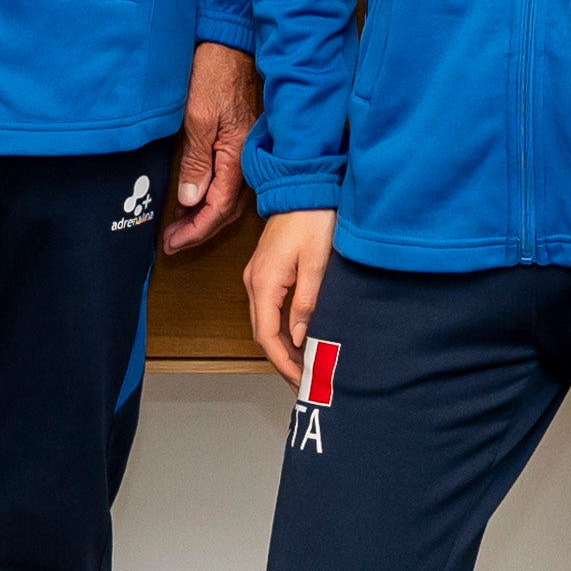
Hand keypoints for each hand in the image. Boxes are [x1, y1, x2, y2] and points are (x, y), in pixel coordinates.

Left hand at [165, 40, 257, 256]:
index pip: (219, 208)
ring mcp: (243, 150)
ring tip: (178, 226)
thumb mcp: (198, 117)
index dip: (196, 230)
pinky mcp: (238, 141)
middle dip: (199, 230)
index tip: (172, 243)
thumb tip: (191, 200)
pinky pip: (227, 181)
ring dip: (203, 215)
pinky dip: (210, 196)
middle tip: (171, 242)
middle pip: (226, 209)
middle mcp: (245, 158)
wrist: (229, 43)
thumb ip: (196, 161)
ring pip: (228, 197)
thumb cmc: (213, 74)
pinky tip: (193, 198)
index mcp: (237, 156)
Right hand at [242, 206, 332, 387]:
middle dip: (282, 361)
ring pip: (265, 323)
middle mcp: (254, 282)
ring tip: (304, 366)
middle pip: (262, 334)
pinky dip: (280, 330)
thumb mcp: (316, 266)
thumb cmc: (312, 220)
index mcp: (264, 283)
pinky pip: (268, 309)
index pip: (267, 336)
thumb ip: (306, 305)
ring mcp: (256, 276)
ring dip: (281, 347)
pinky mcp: (265, 272)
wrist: (303, 188)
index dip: (283, 362)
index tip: (301, 380)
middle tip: (305, 382)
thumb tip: (298, 338)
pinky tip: (297, 339)